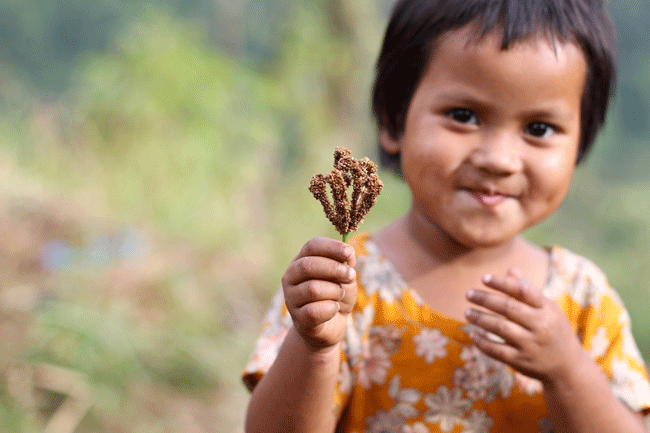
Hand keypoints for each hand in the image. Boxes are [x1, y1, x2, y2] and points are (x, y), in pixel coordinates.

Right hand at [281, 237, 357, 351]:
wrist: (332, 325)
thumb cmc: (337, 296)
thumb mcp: (345, 277)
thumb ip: (346, 264)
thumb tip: (348, 253)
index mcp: (301, 261)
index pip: (311, 246)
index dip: (331, 247)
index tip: (349, 252)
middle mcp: (291, 277)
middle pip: (308, 266)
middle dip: (334, 269)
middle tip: (351, 276)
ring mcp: (291, 298)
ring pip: (312, 289)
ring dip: (334, 291)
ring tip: (340, 295)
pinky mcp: (297, 318)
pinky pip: (314, 311)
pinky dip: (330, 309)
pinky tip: (334, 308)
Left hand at [464, 268, 584, 383]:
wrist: (568, 367)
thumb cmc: (552, 330)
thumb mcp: (547, 309)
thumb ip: (528, 291)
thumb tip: (510, 270)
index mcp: (547, 309)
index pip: (523, 290)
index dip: (502, 283)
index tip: (484, 278)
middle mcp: (540, 326)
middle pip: (508, 308)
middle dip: (486, 299)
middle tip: (468, 294)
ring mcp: (531, 345)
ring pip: (500, 328)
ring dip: (480, 318)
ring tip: (467, 312)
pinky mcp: (522, 361)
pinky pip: (497, 350)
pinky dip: (482, 342)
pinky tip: (472, 334)